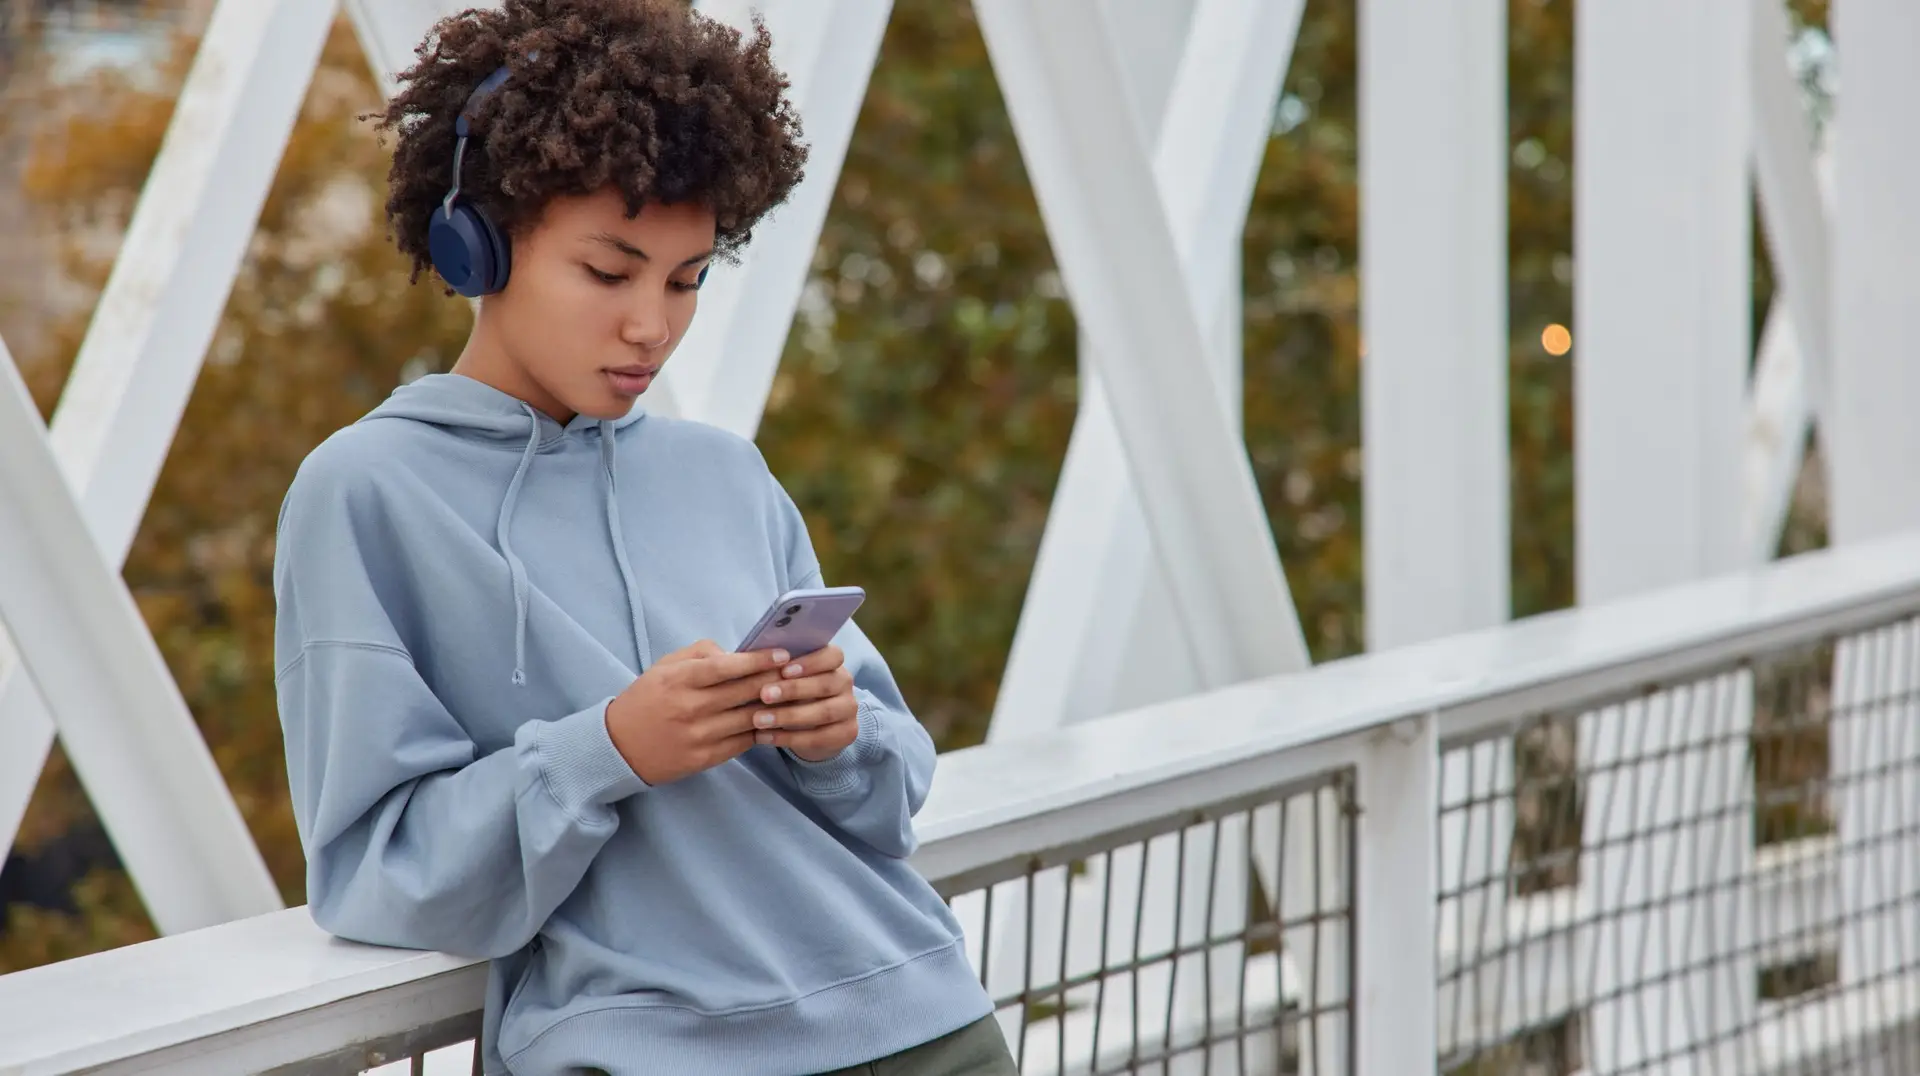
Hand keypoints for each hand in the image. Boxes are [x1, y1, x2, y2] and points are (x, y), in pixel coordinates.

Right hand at [604, 640, 797, 784]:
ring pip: (749, 719)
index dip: (758, 660)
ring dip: (775, 707)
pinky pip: (743, 743)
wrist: (619, 746)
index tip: (782, 654)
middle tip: (799, 672)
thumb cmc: (647, 699)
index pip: (726, 667)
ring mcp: (699, 736)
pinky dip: (762, 731)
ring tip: (795, 696)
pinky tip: (776, 721)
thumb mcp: (665, 666)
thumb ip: (701, 654)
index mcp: (680, 680)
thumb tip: (736, 654)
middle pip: (744, 692)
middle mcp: (690, 708)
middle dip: (775, 681)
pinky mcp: (704, 759)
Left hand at [746, 645, 858, 762]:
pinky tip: (765, 737)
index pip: (833, 655)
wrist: (809, 728)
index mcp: (833, 663)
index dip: (811, 662)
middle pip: (826, 683)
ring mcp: (849, 709)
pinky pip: (820, 737)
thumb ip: (776, 669)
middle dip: (793, 689)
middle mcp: (846, 683)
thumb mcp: (785, 678)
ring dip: (789, 716)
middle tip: (764, 695)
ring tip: (759, 720)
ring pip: (824, 712)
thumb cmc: (790, 694)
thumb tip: (752, 660)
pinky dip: (789, 739)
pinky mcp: (847, 734)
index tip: (784, 670)